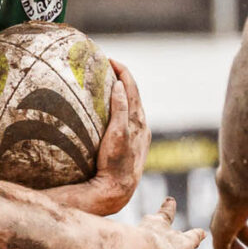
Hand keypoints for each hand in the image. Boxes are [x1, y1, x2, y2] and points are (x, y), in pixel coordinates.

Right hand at [86, 57, 148, 210]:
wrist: (117, 189)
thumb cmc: (115, 163)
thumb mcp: (117, 134)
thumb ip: (120, 109)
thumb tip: (120, 85)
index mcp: (138, 119)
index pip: (132, 87)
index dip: (122, 70)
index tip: (109, 59)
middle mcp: (141, 125)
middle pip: (133, 94)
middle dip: (121, 78)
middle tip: (106, 66)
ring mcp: (137, 135)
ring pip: (131, 106)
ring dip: (121, 93)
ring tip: (107, 83)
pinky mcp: (131, 144)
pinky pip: (127, 118)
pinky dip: (120, 107)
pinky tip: (111, 111)